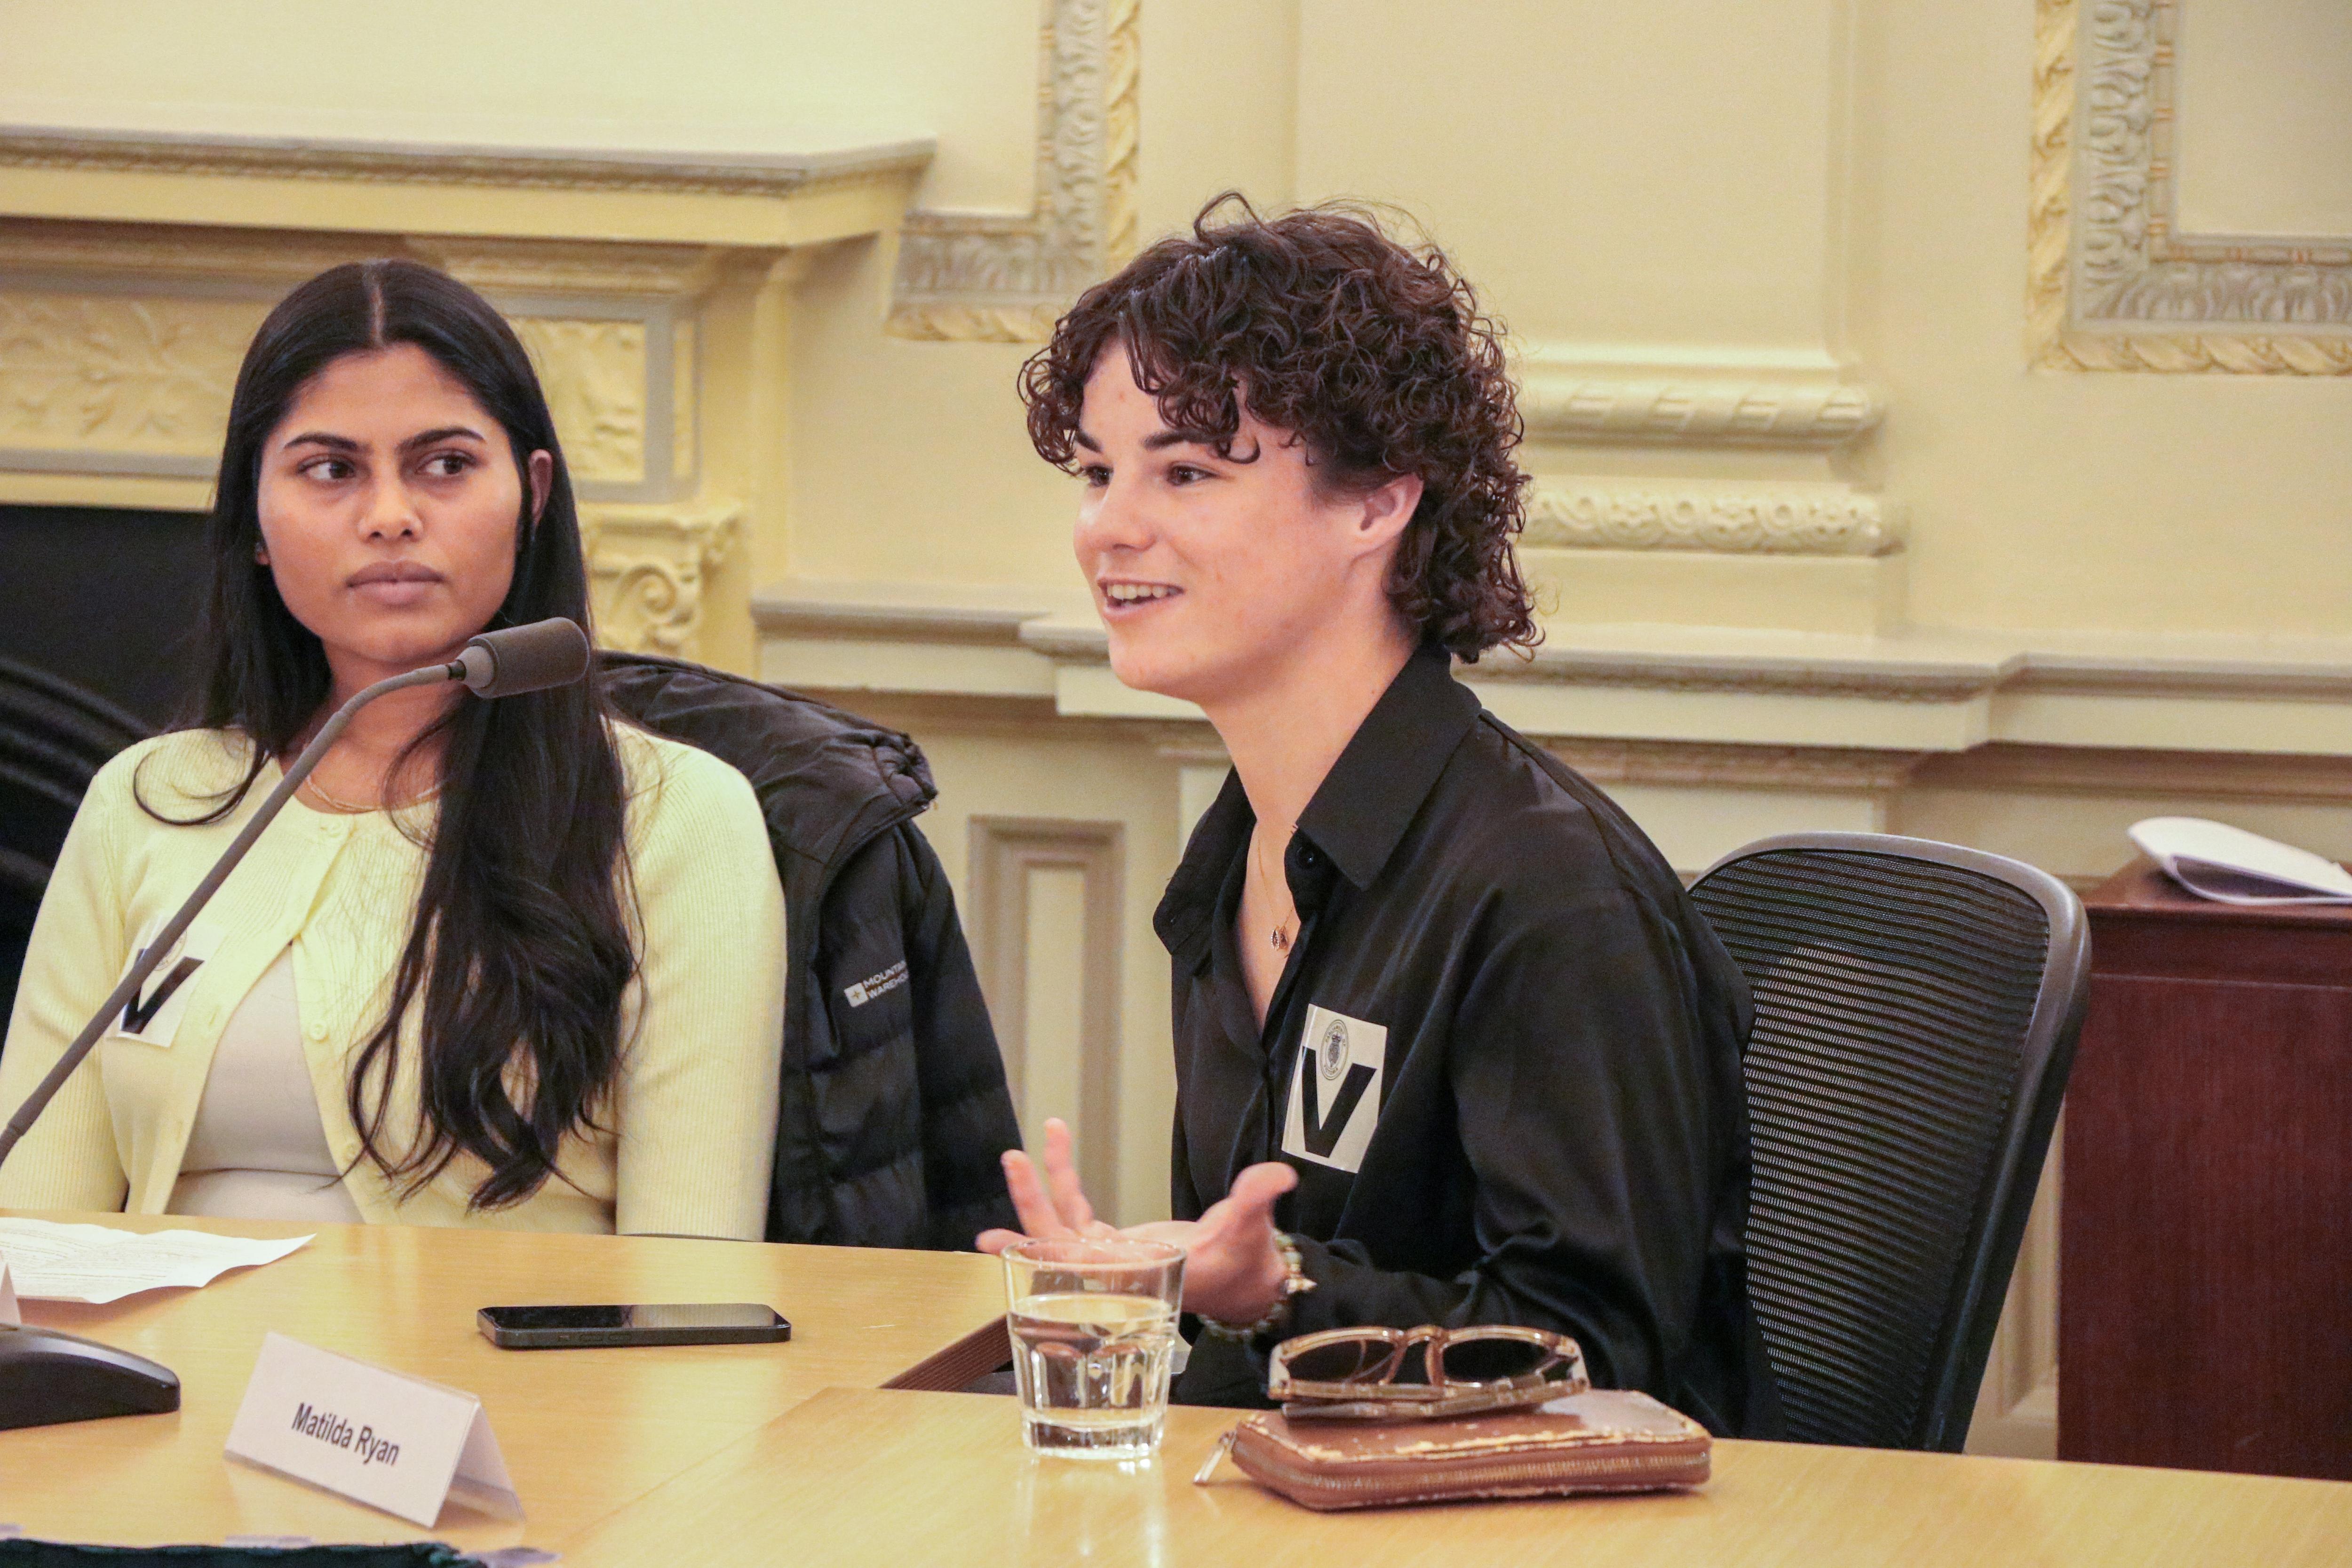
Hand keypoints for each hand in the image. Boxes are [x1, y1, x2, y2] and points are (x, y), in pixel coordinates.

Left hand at [978, 1118, 1299, 1324]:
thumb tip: (1279, 1175)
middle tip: (1013, 1161)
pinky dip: (1061, 1186)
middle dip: (1032, 1205)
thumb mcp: (1250, 1229)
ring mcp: (1111, 1259)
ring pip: (1060, 1229)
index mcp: (1143, 1276)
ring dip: (1039, 1191)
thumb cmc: (1247, 1262)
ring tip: (1018, 1152)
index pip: (1085, 1266)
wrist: (1246, 1283)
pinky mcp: (1113, 1245)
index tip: (1013, 1238)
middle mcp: (1118, 1273)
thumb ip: (1257, 1200)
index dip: (1048, 1254)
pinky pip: (1076, 1216)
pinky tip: (1050, 1153)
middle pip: (1057, 1245)